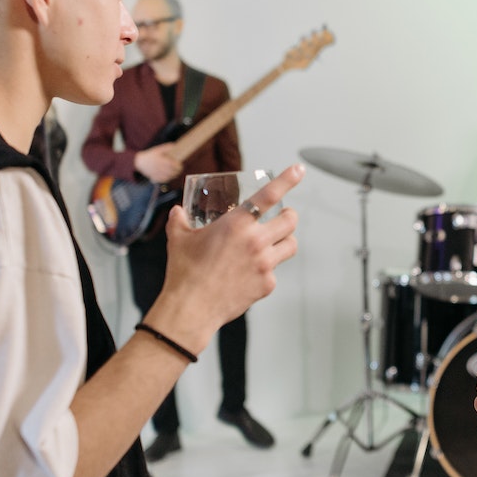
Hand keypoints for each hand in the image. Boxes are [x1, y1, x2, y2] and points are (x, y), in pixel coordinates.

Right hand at [133, 143, 182, 183]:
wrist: (140, 162)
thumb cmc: (150, 155)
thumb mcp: (157, 150)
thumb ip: (165, 147)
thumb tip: (174, 145)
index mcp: (160, 160)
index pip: (172, 165)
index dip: (178, 166)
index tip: (180, 165)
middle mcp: (159, 167)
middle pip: (171, 171)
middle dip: (177, 171)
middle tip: (179, 170)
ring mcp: (156, 173)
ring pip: (168, 176)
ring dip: (173, 175)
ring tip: (176, 173)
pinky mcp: (154, 177)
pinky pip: (163, 180)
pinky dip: (167, 179)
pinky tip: (170, 177)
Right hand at [145, 164, 303, 351]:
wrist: (192, 308)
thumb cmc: (184, 271)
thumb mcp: (178, 238)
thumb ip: (179, 221)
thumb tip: (177, 212)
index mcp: (237, 224)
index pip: (269, 195)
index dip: (287, 179)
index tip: (299, 169)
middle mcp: (256, 241)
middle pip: (290, 220)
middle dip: (289, 215)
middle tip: (283, 216)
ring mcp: (265, 264)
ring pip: (291, 245)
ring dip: (286, 240)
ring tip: (274, 243)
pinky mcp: (267, 284)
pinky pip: (275, 272)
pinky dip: (266, 271)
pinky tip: (251, 274)